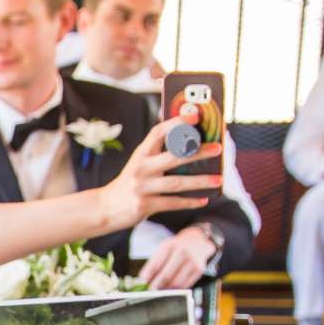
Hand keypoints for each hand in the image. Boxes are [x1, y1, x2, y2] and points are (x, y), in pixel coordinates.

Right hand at [96, 118, 221, 232]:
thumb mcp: (139, 164)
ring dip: (200, 181)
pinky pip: (172, 203)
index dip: (177, 123)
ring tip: (219, 180)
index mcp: (140, 154)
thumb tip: (188, 142)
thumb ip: (157, 153)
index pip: (158, 132)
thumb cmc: (129, 183)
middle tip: (218, 148)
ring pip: (176, 183)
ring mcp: (142, 188)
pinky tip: (204, 199)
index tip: (195, 116)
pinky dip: (189, 202)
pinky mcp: (144, 206)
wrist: (104, 209)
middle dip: (198, 152)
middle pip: (173, 157)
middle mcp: (140, 168)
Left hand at [139, 223, 220, 289]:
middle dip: (155, 286)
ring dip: (165, 290)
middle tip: (149, 292)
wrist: (197, 241)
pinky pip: (185, 285)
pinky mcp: (199, 269)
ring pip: (176, 283)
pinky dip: (176, 290)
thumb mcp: (163, 250)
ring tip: (159, 292)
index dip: (147, 277)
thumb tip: (141, 283)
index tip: (141, 285)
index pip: (155, 264)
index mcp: (169, 245)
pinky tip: (170, 290)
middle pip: (166, 275)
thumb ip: (153, 265)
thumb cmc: (175, 248)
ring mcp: (192, 261)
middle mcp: (182, 252)